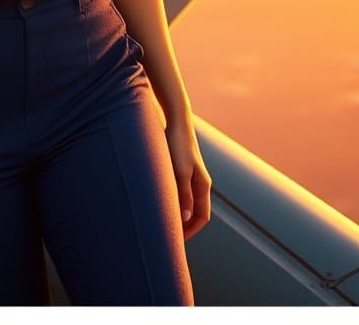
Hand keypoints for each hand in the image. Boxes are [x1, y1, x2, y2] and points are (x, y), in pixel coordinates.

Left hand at [163, 113, 211, 240]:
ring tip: (158, 220)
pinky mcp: (178, 168)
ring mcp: (189, 175)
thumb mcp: (180, 170)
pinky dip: (170, 200)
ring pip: (184, 201)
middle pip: (194, 211)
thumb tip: (186, 218)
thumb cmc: (178, 144)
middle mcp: (198, 182)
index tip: (176, 240)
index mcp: (202, 185)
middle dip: (183, 225)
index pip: (202, 217)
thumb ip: (183, 193)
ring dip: (175, 212)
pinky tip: (155, 201)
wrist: (176, 119)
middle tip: (165, 234)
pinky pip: (177, 191)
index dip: (191, 230)